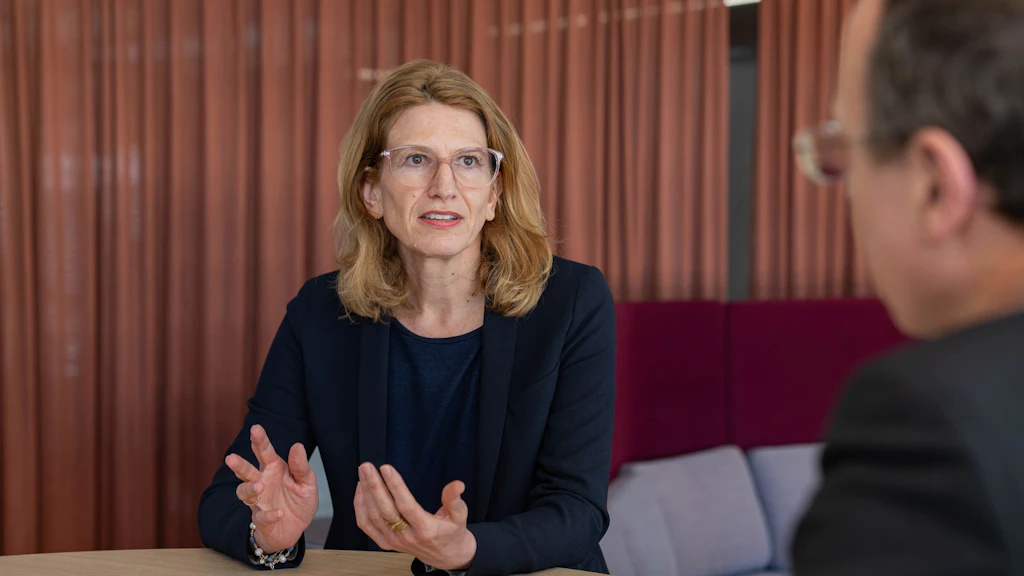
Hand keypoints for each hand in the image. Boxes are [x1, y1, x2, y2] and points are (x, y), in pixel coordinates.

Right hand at [225, 424, 318, 552]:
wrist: (297, 528)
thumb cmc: (299, 500)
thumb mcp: (307, 482)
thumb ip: (301, 467)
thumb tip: (297, 446)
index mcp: (274, 469)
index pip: (265, 452)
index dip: (260, 440)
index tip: (255, 428)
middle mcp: (262, 482)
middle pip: (247, 471)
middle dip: (239, 465)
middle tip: (231, 458)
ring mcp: (259, 501)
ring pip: (244, 493)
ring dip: (250, 489)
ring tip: (259, 486)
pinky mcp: (261, 520)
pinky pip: (260, 517)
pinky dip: (269, 515)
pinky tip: (279, 513)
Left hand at [354, 463, 476, 570]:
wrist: (445, 556)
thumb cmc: (451, 533)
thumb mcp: (459, 515)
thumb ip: (454, 499)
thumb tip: (457, 484)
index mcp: (426, 529)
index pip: (406, 506)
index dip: (395, 486)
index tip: (386, 468)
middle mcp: (407, 537)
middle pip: (385, 510)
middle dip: (374, 485)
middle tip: (368, 467)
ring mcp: (394, 541)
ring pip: (373, 516)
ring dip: (365, 493)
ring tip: (363, 473)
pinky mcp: (386, 543)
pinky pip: (367, 525)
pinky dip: (360, 507)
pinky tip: (361, 490)